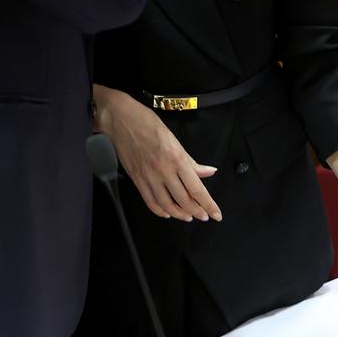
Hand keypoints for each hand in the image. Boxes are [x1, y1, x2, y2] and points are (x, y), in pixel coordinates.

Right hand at [93, 85, 220, 222]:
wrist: (121, 120)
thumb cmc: (147, 123)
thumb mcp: (174, 139)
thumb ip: (191, 161)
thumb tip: (208, 172)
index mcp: (176, 159)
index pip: (197, 188)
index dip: (209, 205)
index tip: (216, 214)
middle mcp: (164, 170)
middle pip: (184, 200)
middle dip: (198, 212)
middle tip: (204, 216)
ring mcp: (149, 177)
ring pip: (167, 205)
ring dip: (180, 214)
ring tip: (188, 216)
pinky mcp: (137, 179)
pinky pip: (150, 201)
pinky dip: (160, 211)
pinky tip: (167, 213)